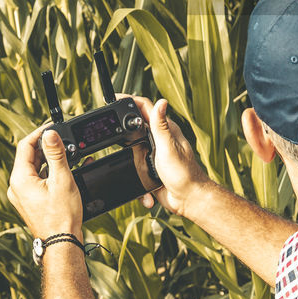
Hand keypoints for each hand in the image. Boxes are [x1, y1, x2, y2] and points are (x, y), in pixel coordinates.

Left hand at [8, 124, 83, 241]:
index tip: (52, 127)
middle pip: (29, 157)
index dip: (39, 133)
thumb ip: (55, 153)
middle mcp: (16, 187)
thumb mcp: (61, 179)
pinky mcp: (29, 202)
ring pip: (34, 169)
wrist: (62, 242)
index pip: (25, 146)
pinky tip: (65, 172)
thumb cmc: (61, 215)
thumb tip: (50, 134)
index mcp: (19, 179)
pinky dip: (49, 173)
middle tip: (64, 141)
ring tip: (68, 156)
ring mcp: (21, 196)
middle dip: (46, 147)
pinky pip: (37, 181)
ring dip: (49, 160)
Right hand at [127, 96, 209, 218]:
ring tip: (116, 151)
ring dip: (126, 153)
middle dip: (123, 124)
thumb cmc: (183, 173)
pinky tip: (139, 180)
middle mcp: (160, 139)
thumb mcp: (168, 147)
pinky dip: (135, 173)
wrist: (188, 199)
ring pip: (134, 147)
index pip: (146, 109)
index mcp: (166, 130)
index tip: (115, 99)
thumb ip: (161, 126)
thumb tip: (162, 101)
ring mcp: (155, 153)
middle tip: (109, 123)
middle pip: (137, 125)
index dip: (130, 101)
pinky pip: (137, 167)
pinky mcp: (151, 168)